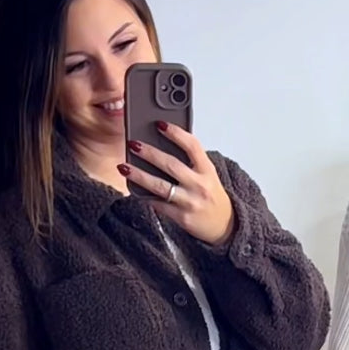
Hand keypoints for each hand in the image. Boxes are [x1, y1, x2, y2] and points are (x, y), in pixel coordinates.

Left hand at [120, 124, 235, 246]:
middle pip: (171, 165)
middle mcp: (199, 184)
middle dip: (150, 153)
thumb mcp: (208, 174)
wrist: (224, 224)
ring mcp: (190, 201)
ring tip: (124, 167)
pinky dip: (145, 196)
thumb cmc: (211, 195)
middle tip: (133, 144)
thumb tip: (164, 144)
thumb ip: (191, 160)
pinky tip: (133, 189)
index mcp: (207, 169)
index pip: (192, 146)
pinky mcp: (181, 217)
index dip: (176, 133)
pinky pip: (159, 204)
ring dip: (139, 176)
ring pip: (160, 186)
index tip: (160, 124)